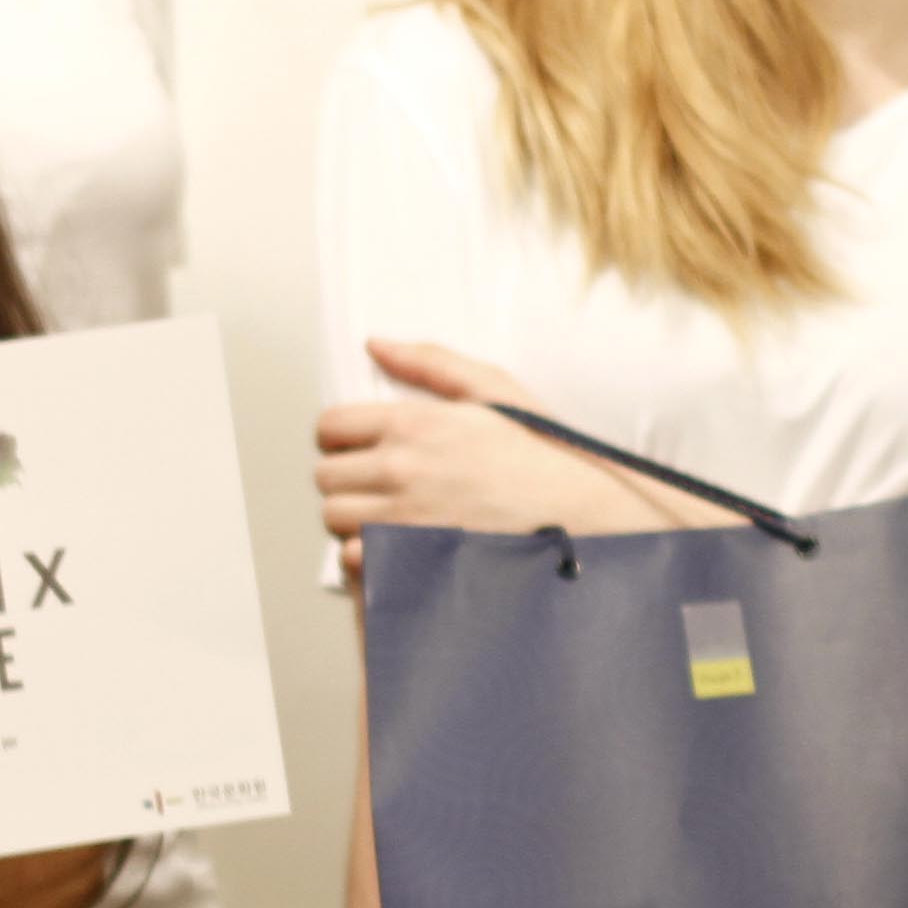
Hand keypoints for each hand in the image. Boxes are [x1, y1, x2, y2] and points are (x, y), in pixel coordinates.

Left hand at [310, 342, 658, 543]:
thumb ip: (429, 362)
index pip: (329, 426)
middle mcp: (399, 470)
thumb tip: (376, 345)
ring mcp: (403, 520)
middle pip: (325, 477)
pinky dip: (369, 554)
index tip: (361, 446)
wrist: (582, 516)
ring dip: (354, 517)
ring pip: (335, 520)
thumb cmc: (544, 454)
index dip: (340, 436)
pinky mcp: (412, 562)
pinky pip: (356, 560)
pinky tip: (401, 545)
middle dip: (347, 478)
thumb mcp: (494, 389)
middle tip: (381, 482)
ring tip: (392, 513)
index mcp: (413, 422)